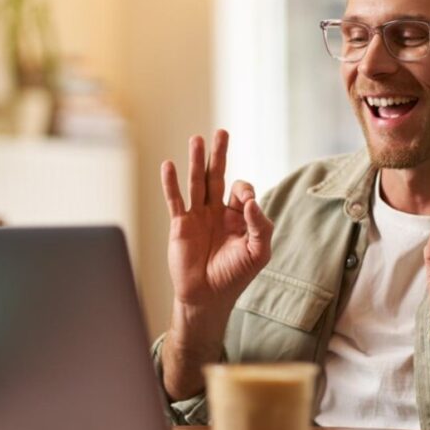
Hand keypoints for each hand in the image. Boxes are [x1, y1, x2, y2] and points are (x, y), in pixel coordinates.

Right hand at [161, 130, 272, 314]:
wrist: (207, 297)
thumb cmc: (235, 276)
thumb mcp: (258, 252)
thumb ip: (260, 226)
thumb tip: (252, 201)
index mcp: (239, 216)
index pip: (242, 191)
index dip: (245, 192)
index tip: (246, 205)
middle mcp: (217, 211)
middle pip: (218, 175)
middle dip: (220, 154)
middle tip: (221, 132)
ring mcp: (198, 216)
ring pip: (197, 182)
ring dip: (197, 160)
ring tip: (197, 139)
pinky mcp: (180, 224)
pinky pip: (176, 199)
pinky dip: (171, 183)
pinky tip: (169, 165)